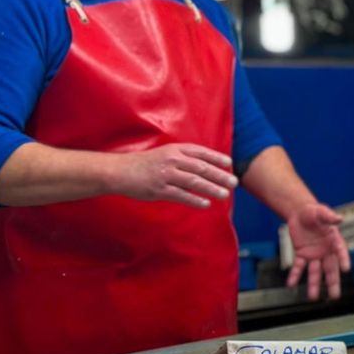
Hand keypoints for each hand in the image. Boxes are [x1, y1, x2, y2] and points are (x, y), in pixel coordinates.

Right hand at [111, 144, 236, 207]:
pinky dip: (195, 200)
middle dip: (220, 175)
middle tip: (234, 182)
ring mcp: (166, 175)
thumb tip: (206, 166)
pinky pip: (181, 195)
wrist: (119, 171)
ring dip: (212, 188)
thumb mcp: (164, 154)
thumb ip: (183, 158)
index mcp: (175, 150)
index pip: (201, 152)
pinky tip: (206, 204)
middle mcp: (172, 160)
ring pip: (194, 182)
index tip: (230, 164)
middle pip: (202, 168)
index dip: (217, 158)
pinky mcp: (159, 190)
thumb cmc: (144, 163)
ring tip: (224, 194)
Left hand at [285, 203, 350, 300]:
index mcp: (334, 240)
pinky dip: (295, 275)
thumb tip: (340, 219)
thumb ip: (329, 216)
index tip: (346, 270)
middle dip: (332, 283)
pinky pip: (299, 267)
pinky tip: (291, 285)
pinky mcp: (302, 255)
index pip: (341, 251)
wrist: (299, 213)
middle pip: (330, 269)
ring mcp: (314, 254)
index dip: (343, 259)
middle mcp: (326, 250)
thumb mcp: (321, 211)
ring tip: (313, 298)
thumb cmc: (313, 211)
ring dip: (314, 284)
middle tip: (335, 296)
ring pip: (315, 272)